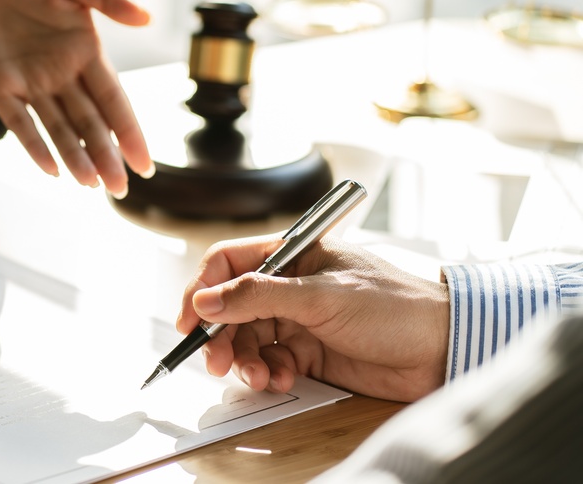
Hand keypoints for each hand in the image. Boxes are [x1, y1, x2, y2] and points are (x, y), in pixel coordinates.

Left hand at [0, 0, 153, 197]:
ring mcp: (29, 85)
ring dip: (74, 156)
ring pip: (58, 129)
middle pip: (89, 123)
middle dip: (106, 155)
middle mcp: (61, 76)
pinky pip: (18, 122)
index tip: (144, 163)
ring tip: (91, 185)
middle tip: (120, 188)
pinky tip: (50, 169)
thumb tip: (147, 18)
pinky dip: (34, 145)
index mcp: (84, 52)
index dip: (128, 130)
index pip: (113, 98)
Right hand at [178, 236, 449, 401]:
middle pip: (231, 307)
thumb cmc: (397, 305)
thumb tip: (207, 300)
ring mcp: (299, 320)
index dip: (203, 289)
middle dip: (221, 335)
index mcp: (292, 254)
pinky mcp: (310, 353)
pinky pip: (271, 362)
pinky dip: (269, 374)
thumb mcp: (321, 295)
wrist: (444, 348)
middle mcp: (290, 285)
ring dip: (245, 360)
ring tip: (259, 376)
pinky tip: (281, 381)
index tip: (191, 320)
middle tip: (216, 361)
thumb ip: (259, 297)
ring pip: (248, 339)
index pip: (228, 264)